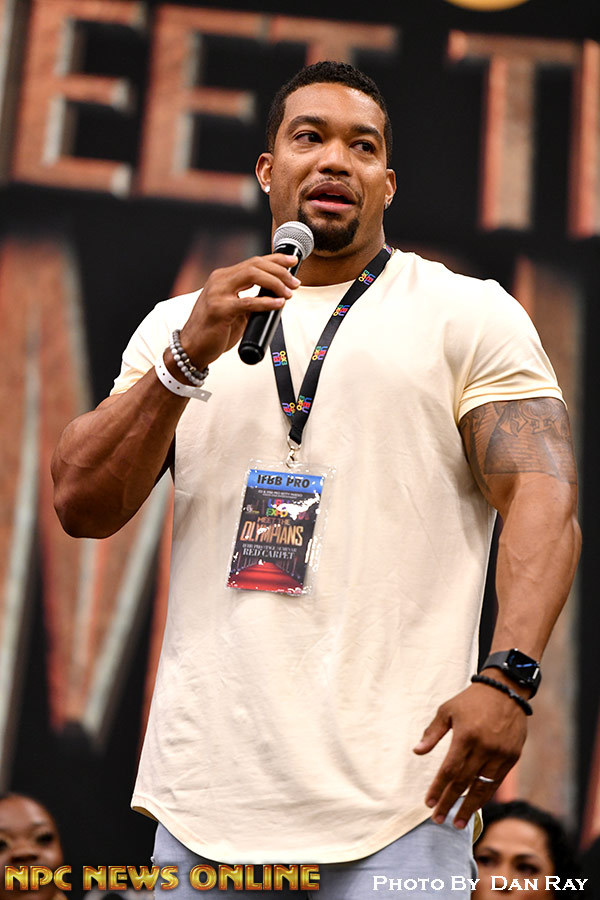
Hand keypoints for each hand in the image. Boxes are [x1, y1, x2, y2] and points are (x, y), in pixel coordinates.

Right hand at [179, 253, 300, 367]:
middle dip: (280, 270)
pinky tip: (278, 303)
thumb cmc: (212, 330)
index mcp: (223, 278)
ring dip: (276, 282)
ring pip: (253, 275)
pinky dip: (267, 302)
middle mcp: (219, 281)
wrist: (192, 348)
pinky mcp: (219, 310)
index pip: (253, 262)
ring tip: (289, 293)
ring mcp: (217, 293)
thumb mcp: (233, 310)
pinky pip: (248, 302)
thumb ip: (249, 300)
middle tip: (295, 282)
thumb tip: (275, 297)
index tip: (292, 261)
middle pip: (255, 265)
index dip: (275, 259)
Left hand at [413, 682, 526, 828]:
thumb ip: (432, 733)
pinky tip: (475, 804)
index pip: (449, 770)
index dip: (438, 789)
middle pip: (463, 783)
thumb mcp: (447, 710)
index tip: (428, 803)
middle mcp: (484, 748)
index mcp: (465, 736)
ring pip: (482, 787)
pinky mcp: (512, 757)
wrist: (506, 691)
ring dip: (469, 807)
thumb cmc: (472, 700)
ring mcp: (500, 754)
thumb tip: (417, 752)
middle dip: (449, 803)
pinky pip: (496, 781)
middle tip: (438, 819)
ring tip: (458, 823)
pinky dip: (485, 795)